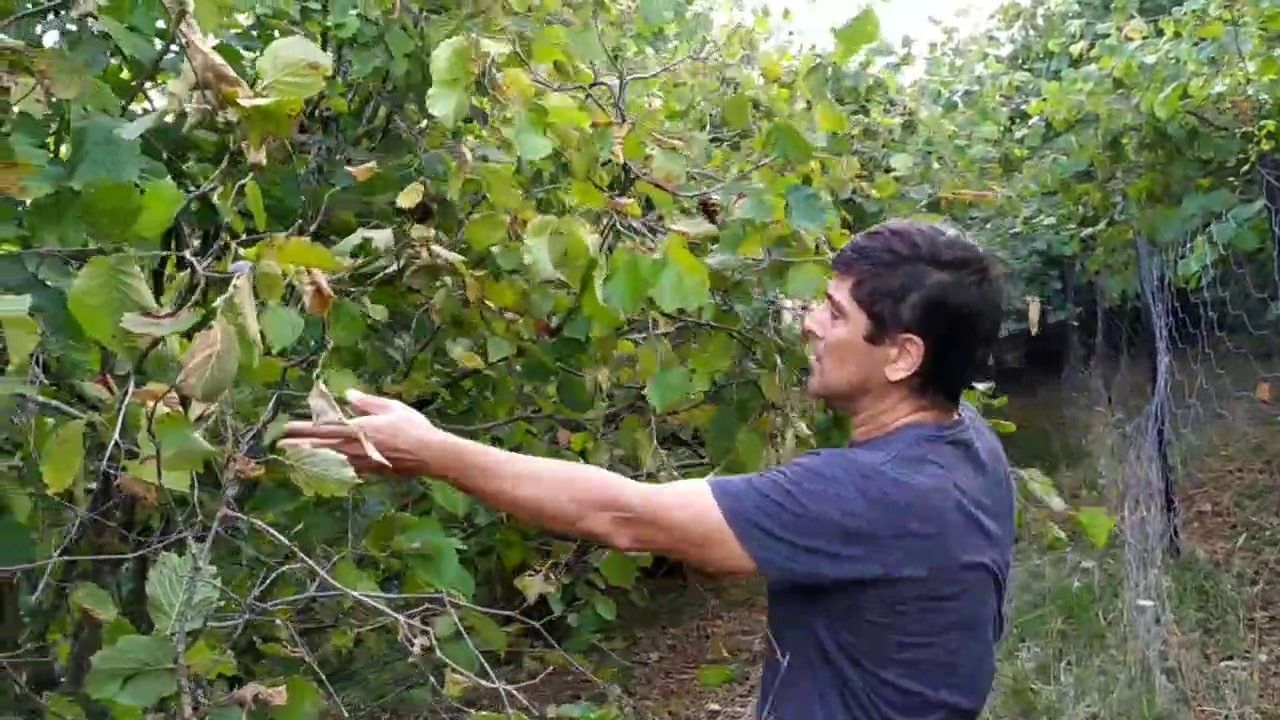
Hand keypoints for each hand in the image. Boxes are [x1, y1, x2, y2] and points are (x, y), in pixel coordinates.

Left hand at [278, 389, 442, 475]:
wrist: (429, 455)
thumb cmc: (413, 427)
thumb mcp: (391, 407)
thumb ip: (367, 402)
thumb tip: (348, 394)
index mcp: (359, 428)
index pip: (324, 427)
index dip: (304, 427)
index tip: (286, 426)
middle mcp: (355, 446)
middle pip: (321, 446)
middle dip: (299, 445)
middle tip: (280, 445)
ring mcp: (361, 462)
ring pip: (329, 460)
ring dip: (309, 458)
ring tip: (294, 457)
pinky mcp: (369, 471)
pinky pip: (343, 470)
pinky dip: (329, 469)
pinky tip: (322, 470)